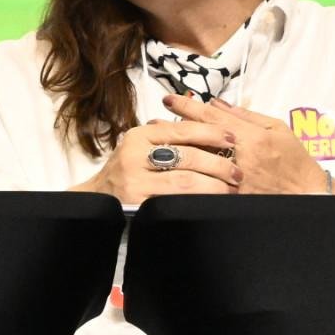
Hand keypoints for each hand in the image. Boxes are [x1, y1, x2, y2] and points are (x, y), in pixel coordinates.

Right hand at [85, 114, 242, 203]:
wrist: (97, 199)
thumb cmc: (126, 171)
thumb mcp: (141, 147)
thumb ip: (169, 139)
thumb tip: (215, 134)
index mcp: (139, 135)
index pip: (182, 130)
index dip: (211, 133)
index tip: (232, 138)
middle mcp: (135, 155)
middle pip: (187, 156)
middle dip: (218, 164)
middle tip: (237, 171)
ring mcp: (135, 181)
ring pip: (184, 181)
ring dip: (213, 185)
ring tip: (230, 189)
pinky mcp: (138, 205)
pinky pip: (175, 202)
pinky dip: (198, 202)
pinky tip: (212, 204)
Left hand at [168, 93, 332, 195]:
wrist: (308, 193)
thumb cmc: (294, 158)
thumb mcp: (276, 127)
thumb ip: (245, 115)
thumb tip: (217, 102)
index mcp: (250, 135)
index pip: (211, 116)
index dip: (187, 106)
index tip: (168, 99)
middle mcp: (240, 156)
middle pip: (200, 139)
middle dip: (173, 129)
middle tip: (152, 122)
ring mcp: (235, 179)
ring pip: (199, 161)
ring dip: (176, 151)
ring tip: (156, 145)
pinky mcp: (234, 197)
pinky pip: (207, 186)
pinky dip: (188, 177)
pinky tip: (172, 173)